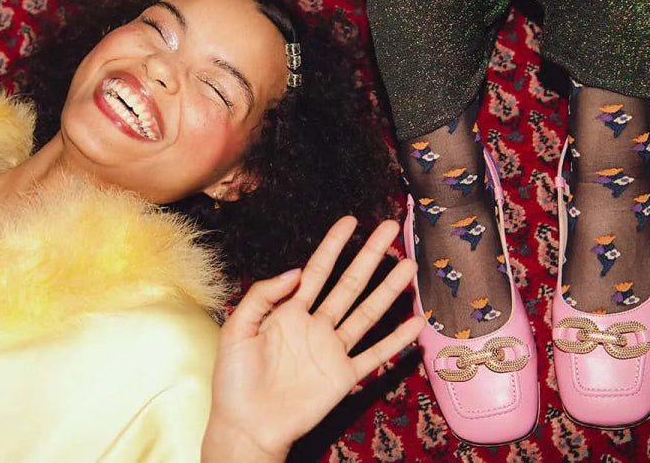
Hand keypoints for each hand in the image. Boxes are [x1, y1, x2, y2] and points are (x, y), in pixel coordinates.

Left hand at [204, 217, 424, 461]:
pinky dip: (396, 339)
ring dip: (389, 289)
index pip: (316, 270)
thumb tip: (296, 271)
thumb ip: (264, 296)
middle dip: (369, 256)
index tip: (351, 222)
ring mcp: (332, 350)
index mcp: (288, 312)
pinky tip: (415, 322)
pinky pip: (375, 354)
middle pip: (349, 284)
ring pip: (367, 313)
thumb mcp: (238, 329)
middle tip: (390, 230)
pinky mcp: (343, 376)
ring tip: (409, 267)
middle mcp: (315, 326)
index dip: (333, 245)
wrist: (246, 426)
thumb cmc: (234, 381)